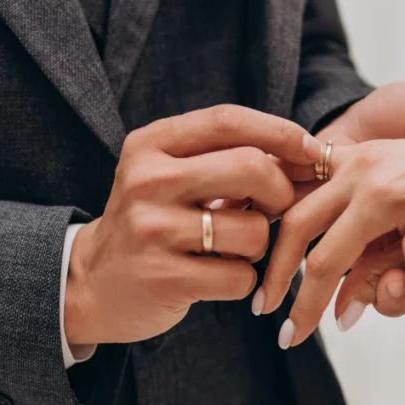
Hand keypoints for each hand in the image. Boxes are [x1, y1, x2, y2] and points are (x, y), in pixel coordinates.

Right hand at [64, 105, 320, 345]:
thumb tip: (306, 153)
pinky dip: (243, 280)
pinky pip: (240, 276)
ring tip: (234, 248)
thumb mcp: (169, 175)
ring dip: (260, 245)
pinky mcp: (163, 277)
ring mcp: (152, 229)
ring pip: (253, 230)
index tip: (313, 151)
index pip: (227, 121)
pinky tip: (218, 277)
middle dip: (280, 192)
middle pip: (251, 168)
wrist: (91, 283)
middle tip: (276, 211)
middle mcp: (146, 180)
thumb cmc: (152, 222)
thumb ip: (222, 157)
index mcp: (150, 145)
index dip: (280, 132)